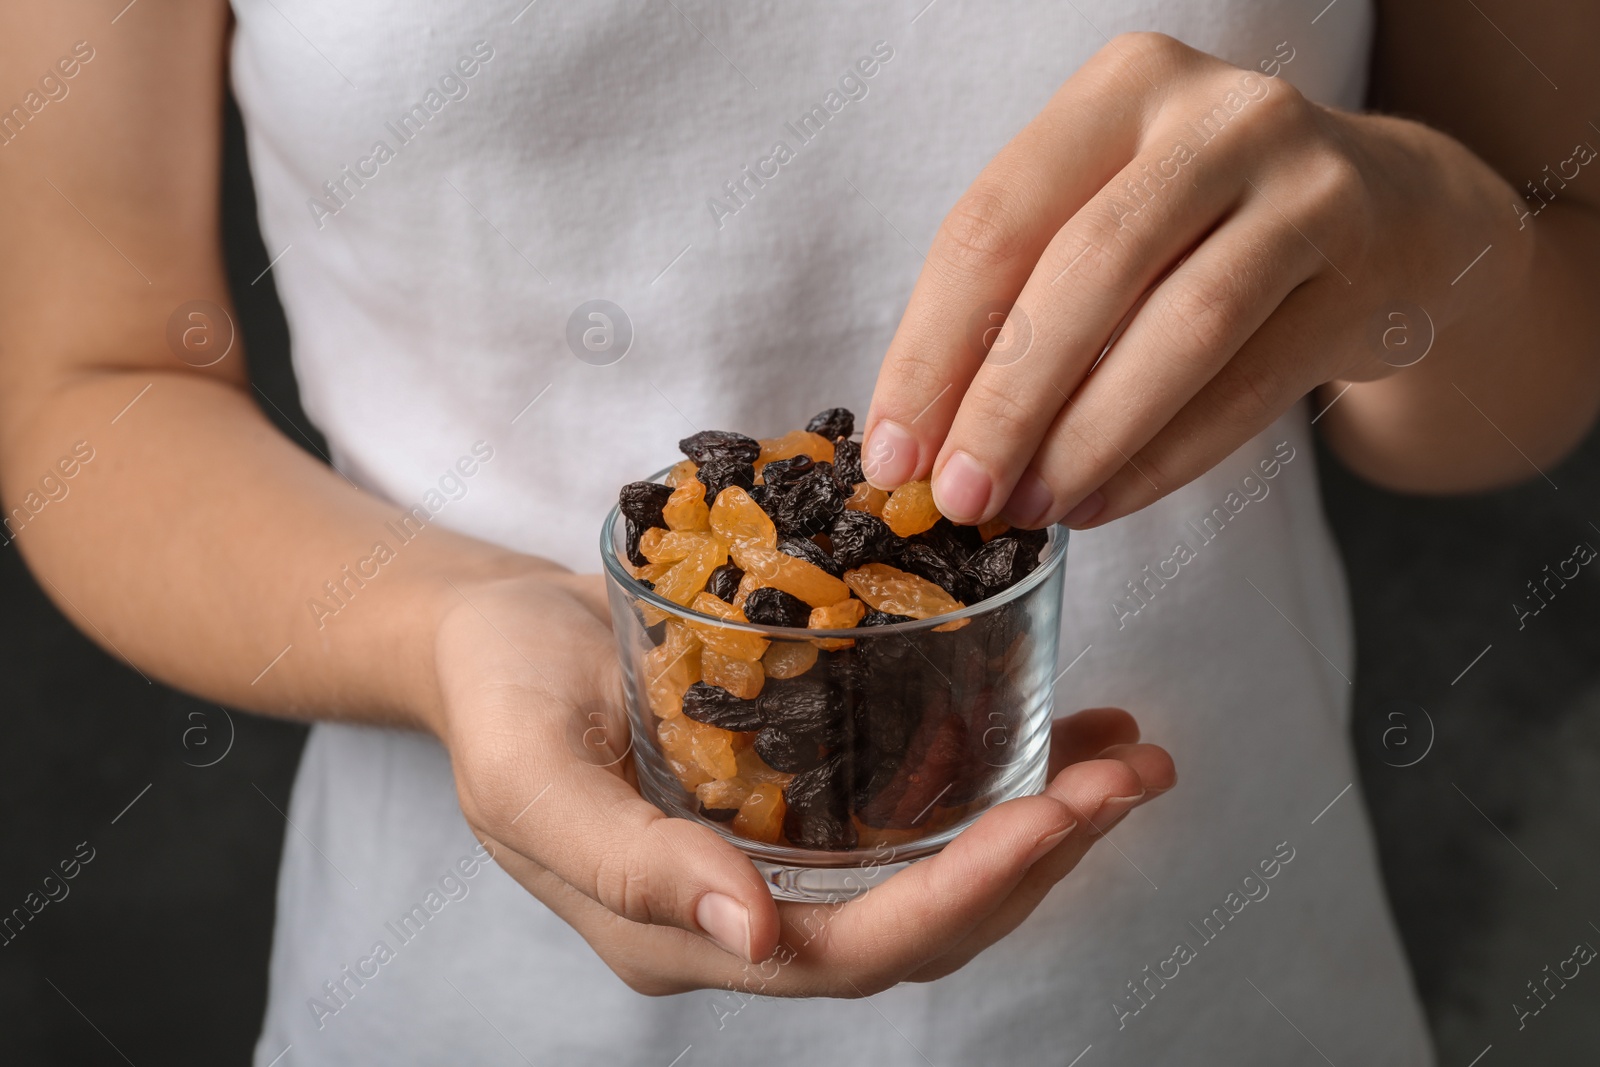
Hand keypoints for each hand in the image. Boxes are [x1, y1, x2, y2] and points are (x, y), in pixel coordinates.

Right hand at [434, 571, 1173, 994]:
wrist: (486, 636)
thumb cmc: (495, 699)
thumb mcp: (532, 780)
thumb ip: (633, 868)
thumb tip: (760, 939)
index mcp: (693, 934)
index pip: (858, 950)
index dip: (965, 895)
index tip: (1053, 817)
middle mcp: (758, 913)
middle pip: (927, 920)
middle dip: (1039, 860)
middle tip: (1130, 778)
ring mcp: (786, 857)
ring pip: (941, 869)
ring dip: (1043, 824)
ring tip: (1128, 758)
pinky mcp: (803, 793)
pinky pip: (916, 804)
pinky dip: (998, 772)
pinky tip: (1060, 726)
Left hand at [861, 32, 1517, 525]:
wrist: (1396, 216)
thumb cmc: (1203, 228)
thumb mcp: (1107, 218)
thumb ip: (1020, 301)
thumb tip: (926, 442)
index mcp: (1121, 87)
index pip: (993, 224)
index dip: (930, 350)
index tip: (891, 456)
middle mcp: (1217, 117)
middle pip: (1084, 271)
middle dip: (1005, 404)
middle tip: (958, 499)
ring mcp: (1308, 182)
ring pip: (1177, 329)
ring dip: (1086, 440)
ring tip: (1029, 512)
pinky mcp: (1365, 267)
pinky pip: (1248, 387)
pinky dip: (1163, 460)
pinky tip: (1103, 503)